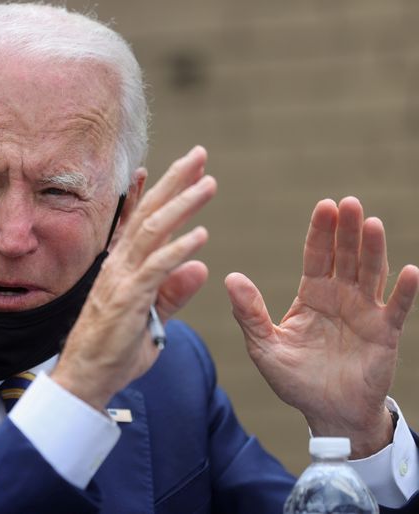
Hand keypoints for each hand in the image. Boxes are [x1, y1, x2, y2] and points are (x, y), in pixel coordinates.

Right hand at [53, 146, 216, 409]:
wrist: (86, 378)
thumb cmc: (115, 349)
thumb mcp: (153, 318)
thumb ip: (174, 293)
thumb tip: (200, 267)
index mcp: (124, 266)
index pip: (144, 220)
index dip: (162, 190)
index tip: (183, 167)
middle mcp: (119, 265)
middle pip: (150, 214)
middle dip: (176, 182)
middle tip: (200, 155)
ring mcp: (121, 280)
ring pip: (153, 232)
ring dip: (182, 206)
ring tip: (209, 184)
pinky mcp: (127, 299)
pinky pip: (155, 269)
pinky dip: (178, 250)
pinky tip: (200, 235)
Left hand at [226, 197, 418, 457]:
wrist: (328, 413)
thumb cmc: (295, 380)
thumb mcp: (264, 347)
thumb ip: (249, 313)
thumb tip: (230, 277)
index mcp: (312, 296)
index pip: (316, 256)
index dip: (320, 232)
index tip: (323, 206)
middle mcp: (340, 297)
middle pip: (345, 256)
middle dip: (346, 230)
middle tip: (348, 202)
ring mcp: (364, 312)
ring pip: (371, 273)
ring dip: (373, 249)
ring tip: (372, 223)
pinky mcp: (384, 333)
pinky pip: (396, 308)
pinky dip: (404, 290)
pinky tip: (408, 271)